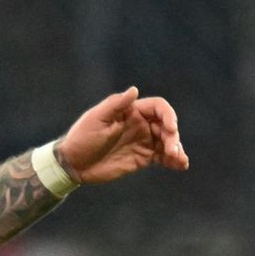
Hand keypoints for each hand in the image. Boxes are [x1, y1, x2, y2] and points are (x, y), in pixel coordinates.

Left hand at [56, 86, 189, 183]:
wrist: (74, 164)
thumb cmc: (82, 137)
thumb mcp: (96, 119)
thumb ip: (115, 105)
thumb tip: (134, 90)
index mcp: (130, 112)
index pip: (158, 107)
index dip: (168, 115)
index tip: (171, 128)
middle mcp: (140, 125)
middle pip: (167, 125)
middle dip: (173, 137)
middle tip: (171, 150)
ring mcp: (143, 141)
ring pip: (168, 141)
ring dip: (177, 149)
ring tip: (179, 160)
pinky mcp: (143, 157)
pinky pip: (164, 157)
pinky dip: (175, 160)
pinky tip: (181, 165)